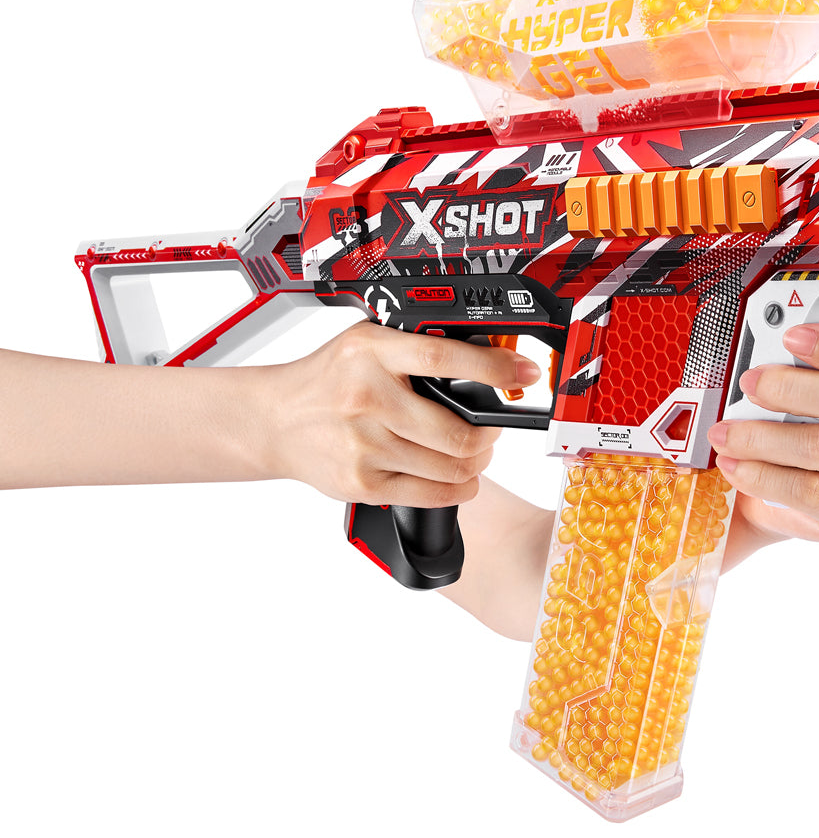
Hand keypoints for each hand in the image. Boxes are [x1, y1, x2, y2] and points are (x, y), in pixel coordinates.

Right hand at [262, 323, 539, 508]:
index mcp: (372, 352)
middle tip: (491, 429)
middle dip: (490, 434)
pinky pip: (432, 494)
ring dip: (476, 463)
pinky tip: (458, 478)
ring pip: (451, 467)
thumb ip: (417, 348)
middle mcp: (367, 397)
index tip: (524, 373)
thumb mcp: (368, 343)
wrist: (273, 420)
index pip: (444, 359)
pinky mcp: (361, 483)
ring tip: (471, 452)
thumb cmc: (327, 379)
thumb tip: (488, 360)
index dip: (493, 368)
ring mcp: (363, 445)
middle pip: (458, 431)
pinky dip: (458, 489)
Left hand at [707, 324, 818, 556]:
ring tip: (727, 433)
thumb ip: (802, 360)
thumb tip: (765, 351)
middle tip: (750, 383)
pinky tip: (738, 467)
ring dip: (766, 437)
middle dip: (793, 388)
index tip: (792, 339)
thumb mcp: (809, 380)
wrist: (788, 490)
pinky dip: (767, 477)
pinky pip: (816, 494)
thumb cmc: (805, 422)